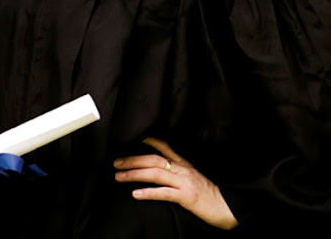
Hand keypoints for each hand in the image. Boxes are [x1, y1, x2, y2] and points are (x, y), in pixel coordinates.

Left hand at [114, 137, 237, 229]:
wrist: (229, 208)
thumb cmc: (210, 195)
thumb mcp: (194, 177)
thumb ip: (178, 170)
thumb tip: (158, 168)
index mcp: (184, 164)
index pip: (164, 147)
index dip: (148, 140)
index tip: (132, 137)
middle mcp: (183, 170)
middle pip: (153, 159)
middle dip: (132, 159)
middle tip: (115, 162)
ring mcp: (185, 182)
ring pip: (155, 174)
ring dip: (134, 174)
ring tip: (119, 176)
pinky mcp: (187, 196)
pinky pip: (164, 193)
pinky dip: (149, 192)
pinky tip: (136, 194)